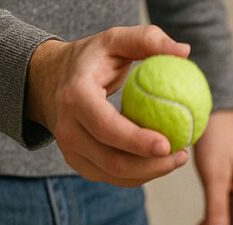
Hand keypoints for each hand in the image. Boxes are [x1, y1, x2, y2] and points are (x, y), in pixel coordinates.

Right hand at [25, 25, 190, 185]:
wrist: (49, 80)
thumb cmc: (91, 59)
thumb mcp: (115, 39)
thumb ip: (147, 40)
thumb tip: (184, 51)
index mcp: (75, 97)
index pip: (106, 126)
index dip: (137, 141)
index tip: (168, 144)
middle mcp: (67, 128)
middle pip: (113, 160)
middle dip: (152, 165)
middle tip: (182, 154)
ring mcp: (70, 149)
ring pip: (115, 174)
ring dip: (151, 172)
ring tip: (178, 157)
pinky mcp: (78, 163)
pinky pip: (113, 177)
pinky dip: (140, 174)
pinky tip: (161, 161)